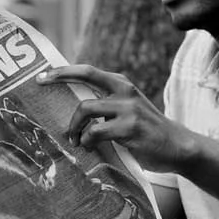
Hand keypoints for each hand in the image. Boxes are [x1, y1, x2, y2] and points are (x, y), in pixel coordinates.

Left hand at [41, 64, 194, 170]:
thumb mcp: (127, 110)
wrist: (178, 146)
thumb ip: (106, 105)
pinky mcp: (130, 128)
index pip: (89, 71)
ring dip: (74, 127)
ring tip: (75, 140)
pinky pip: (96, 132)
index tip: (42, 75)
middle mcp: (125, 91)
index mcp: (122, 85)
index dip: (64, 70)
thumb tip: (72, 110)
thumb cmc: (146, 131)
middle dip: (59, 80)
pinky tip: (90, 148)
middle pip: (86, 78)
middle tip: (41, 91)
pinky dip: (87, 141)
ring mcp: (128, 108)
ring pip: (86, 109)